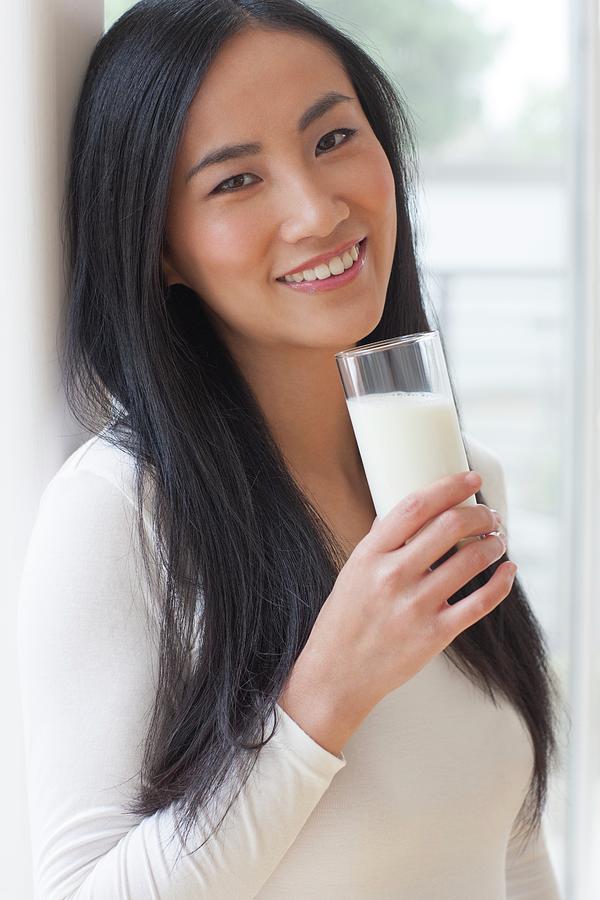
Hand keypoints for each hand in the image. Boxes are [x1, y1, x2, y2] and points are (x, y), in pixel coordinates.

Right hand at [279, 471, 515, 754]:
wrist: (336, 676)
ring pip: (471, 560)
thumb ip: (381, 543)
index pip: (415, 506)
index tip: (470, 479)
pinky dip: (501, 582)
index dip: (449, 486)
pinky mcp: (434, 635)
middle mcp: (393, 576)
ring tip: (497, 540)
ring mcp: (415, 606)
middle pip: (450, 526)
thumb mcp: (352, 572)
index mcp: (370, 555)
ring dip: (492, 543)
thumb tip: (413, 513)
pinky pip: (480, 602)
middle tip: (489, 515)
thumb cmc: (344, 621)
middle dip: (480, 514)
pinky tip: (507, 570)